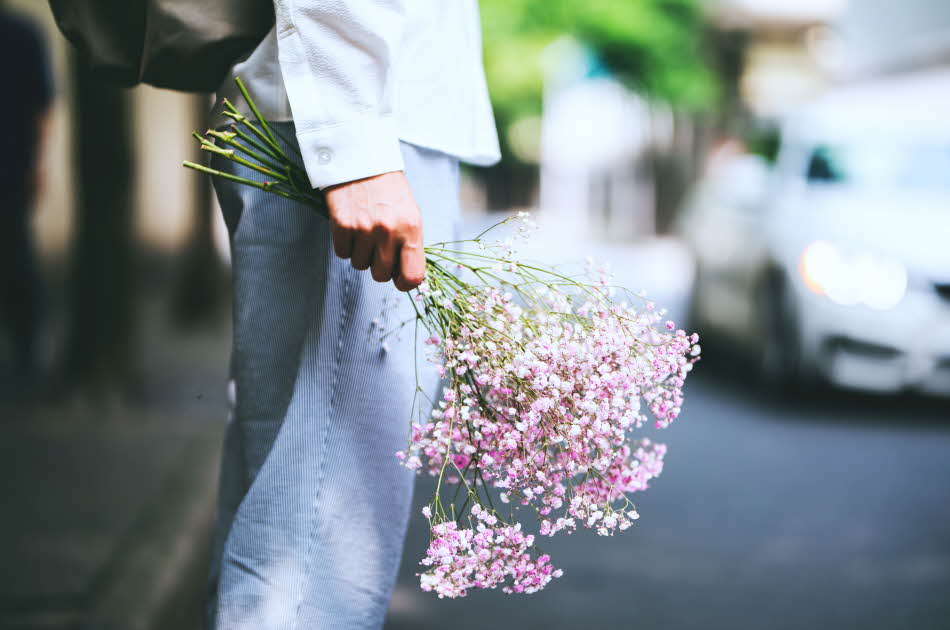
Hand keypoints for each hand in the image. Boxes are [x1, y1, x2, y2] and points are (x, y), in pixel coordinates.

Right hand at [324, 171, 424, 291]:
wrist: (362, 158)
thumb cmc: (389, 189)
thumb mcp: (410, 214)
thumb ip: (410, 244)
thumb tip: (406, 276)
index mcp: (412, 229)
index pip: (413, 276)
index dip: (404, 282)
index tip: (399, 277)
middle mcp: (389, 231)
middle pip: (381, 275)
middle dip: (379, 266)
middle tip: (378, 247)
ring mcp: (364, 229)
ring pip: (360, 265)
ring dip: (361, 253)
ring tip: (365, 230)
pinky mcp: (342, 225)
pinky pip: (342, 254)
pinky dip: (345, 245)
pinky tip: (351, 226)